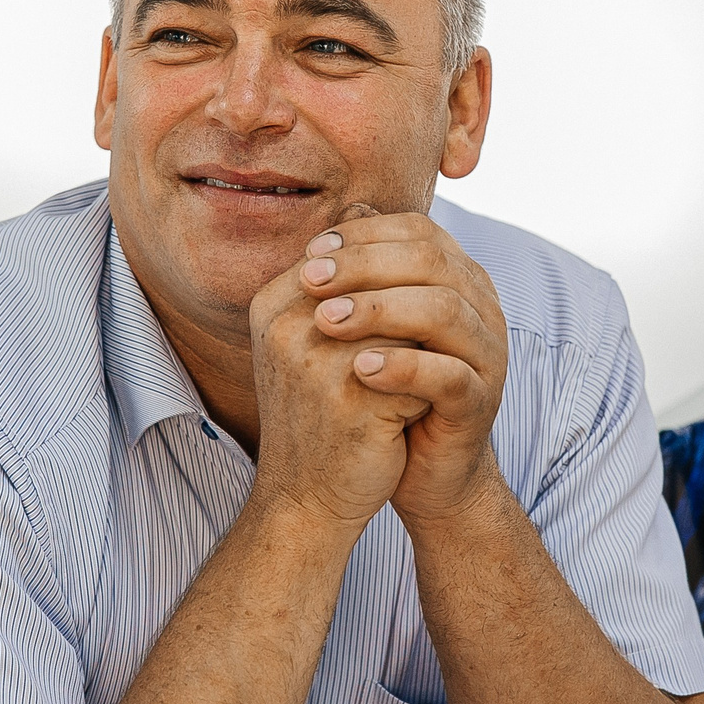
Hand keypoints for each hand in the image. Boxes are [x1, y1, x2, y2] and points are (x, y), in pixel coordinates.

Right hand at [247, 207, 433, 530]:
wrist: (306, 499)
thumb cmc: (318, 414)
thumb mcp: (317, 335)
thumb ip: (341, 274)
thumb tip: (367, 204)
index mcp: (272, 303)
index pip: (351, 253)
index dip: (395, 275)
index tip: (411, 308)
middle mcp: (287, 326)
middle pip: (383, 282)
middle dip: (416, 305)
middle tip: (432, 339)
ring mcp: (316, 363)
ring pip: (407, 322)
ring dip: (426, 348)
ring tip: (420, 376)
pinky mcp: (352, 402)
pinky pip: (417, 369)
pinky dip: (428, 384)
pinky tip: (421, 409)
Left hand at [293, 207, 507, 526]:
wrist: (422, 469)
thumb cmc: (389, 389)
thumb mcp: (371, 327)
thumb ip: (361, 276)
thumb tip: (337, 212)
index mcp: (458, 278)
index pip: (417, 232)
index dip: (362, 236)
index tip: (310, 254)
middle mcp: (481, 307)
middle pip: (431, 261)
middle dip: (363, 265)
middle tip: (309, 280)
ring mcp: (487, 354)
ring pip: (445, 310)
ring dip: (380, 310)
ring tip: (326, 323)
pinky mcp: (480, 401)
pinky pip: (450, 374)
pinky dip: (403, 368)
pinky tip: (359, 369)